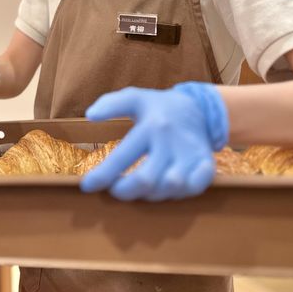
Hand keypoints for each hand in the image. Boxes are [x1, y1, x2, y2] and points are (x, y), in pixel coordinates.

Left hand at [79, 82, 228, 201]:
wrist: (199, 108)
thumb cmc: (158, 107)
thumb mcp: (134, 97)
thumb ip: (110, 103)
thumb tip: (90, 115)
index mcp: (151, 125)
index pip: (122, 156)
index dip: (102, 175)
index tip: (87, 186)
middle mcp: (171, 141)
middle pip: (147, 179)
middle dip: (125, 191)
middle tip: (115, 191)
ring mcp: (191, 154)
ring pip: (170, 187)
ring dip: (149, 194)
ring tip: (137, 187)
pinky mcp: (206, 164)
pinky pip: (193, 189)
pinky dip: (176, 194)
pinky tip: (162, 188)